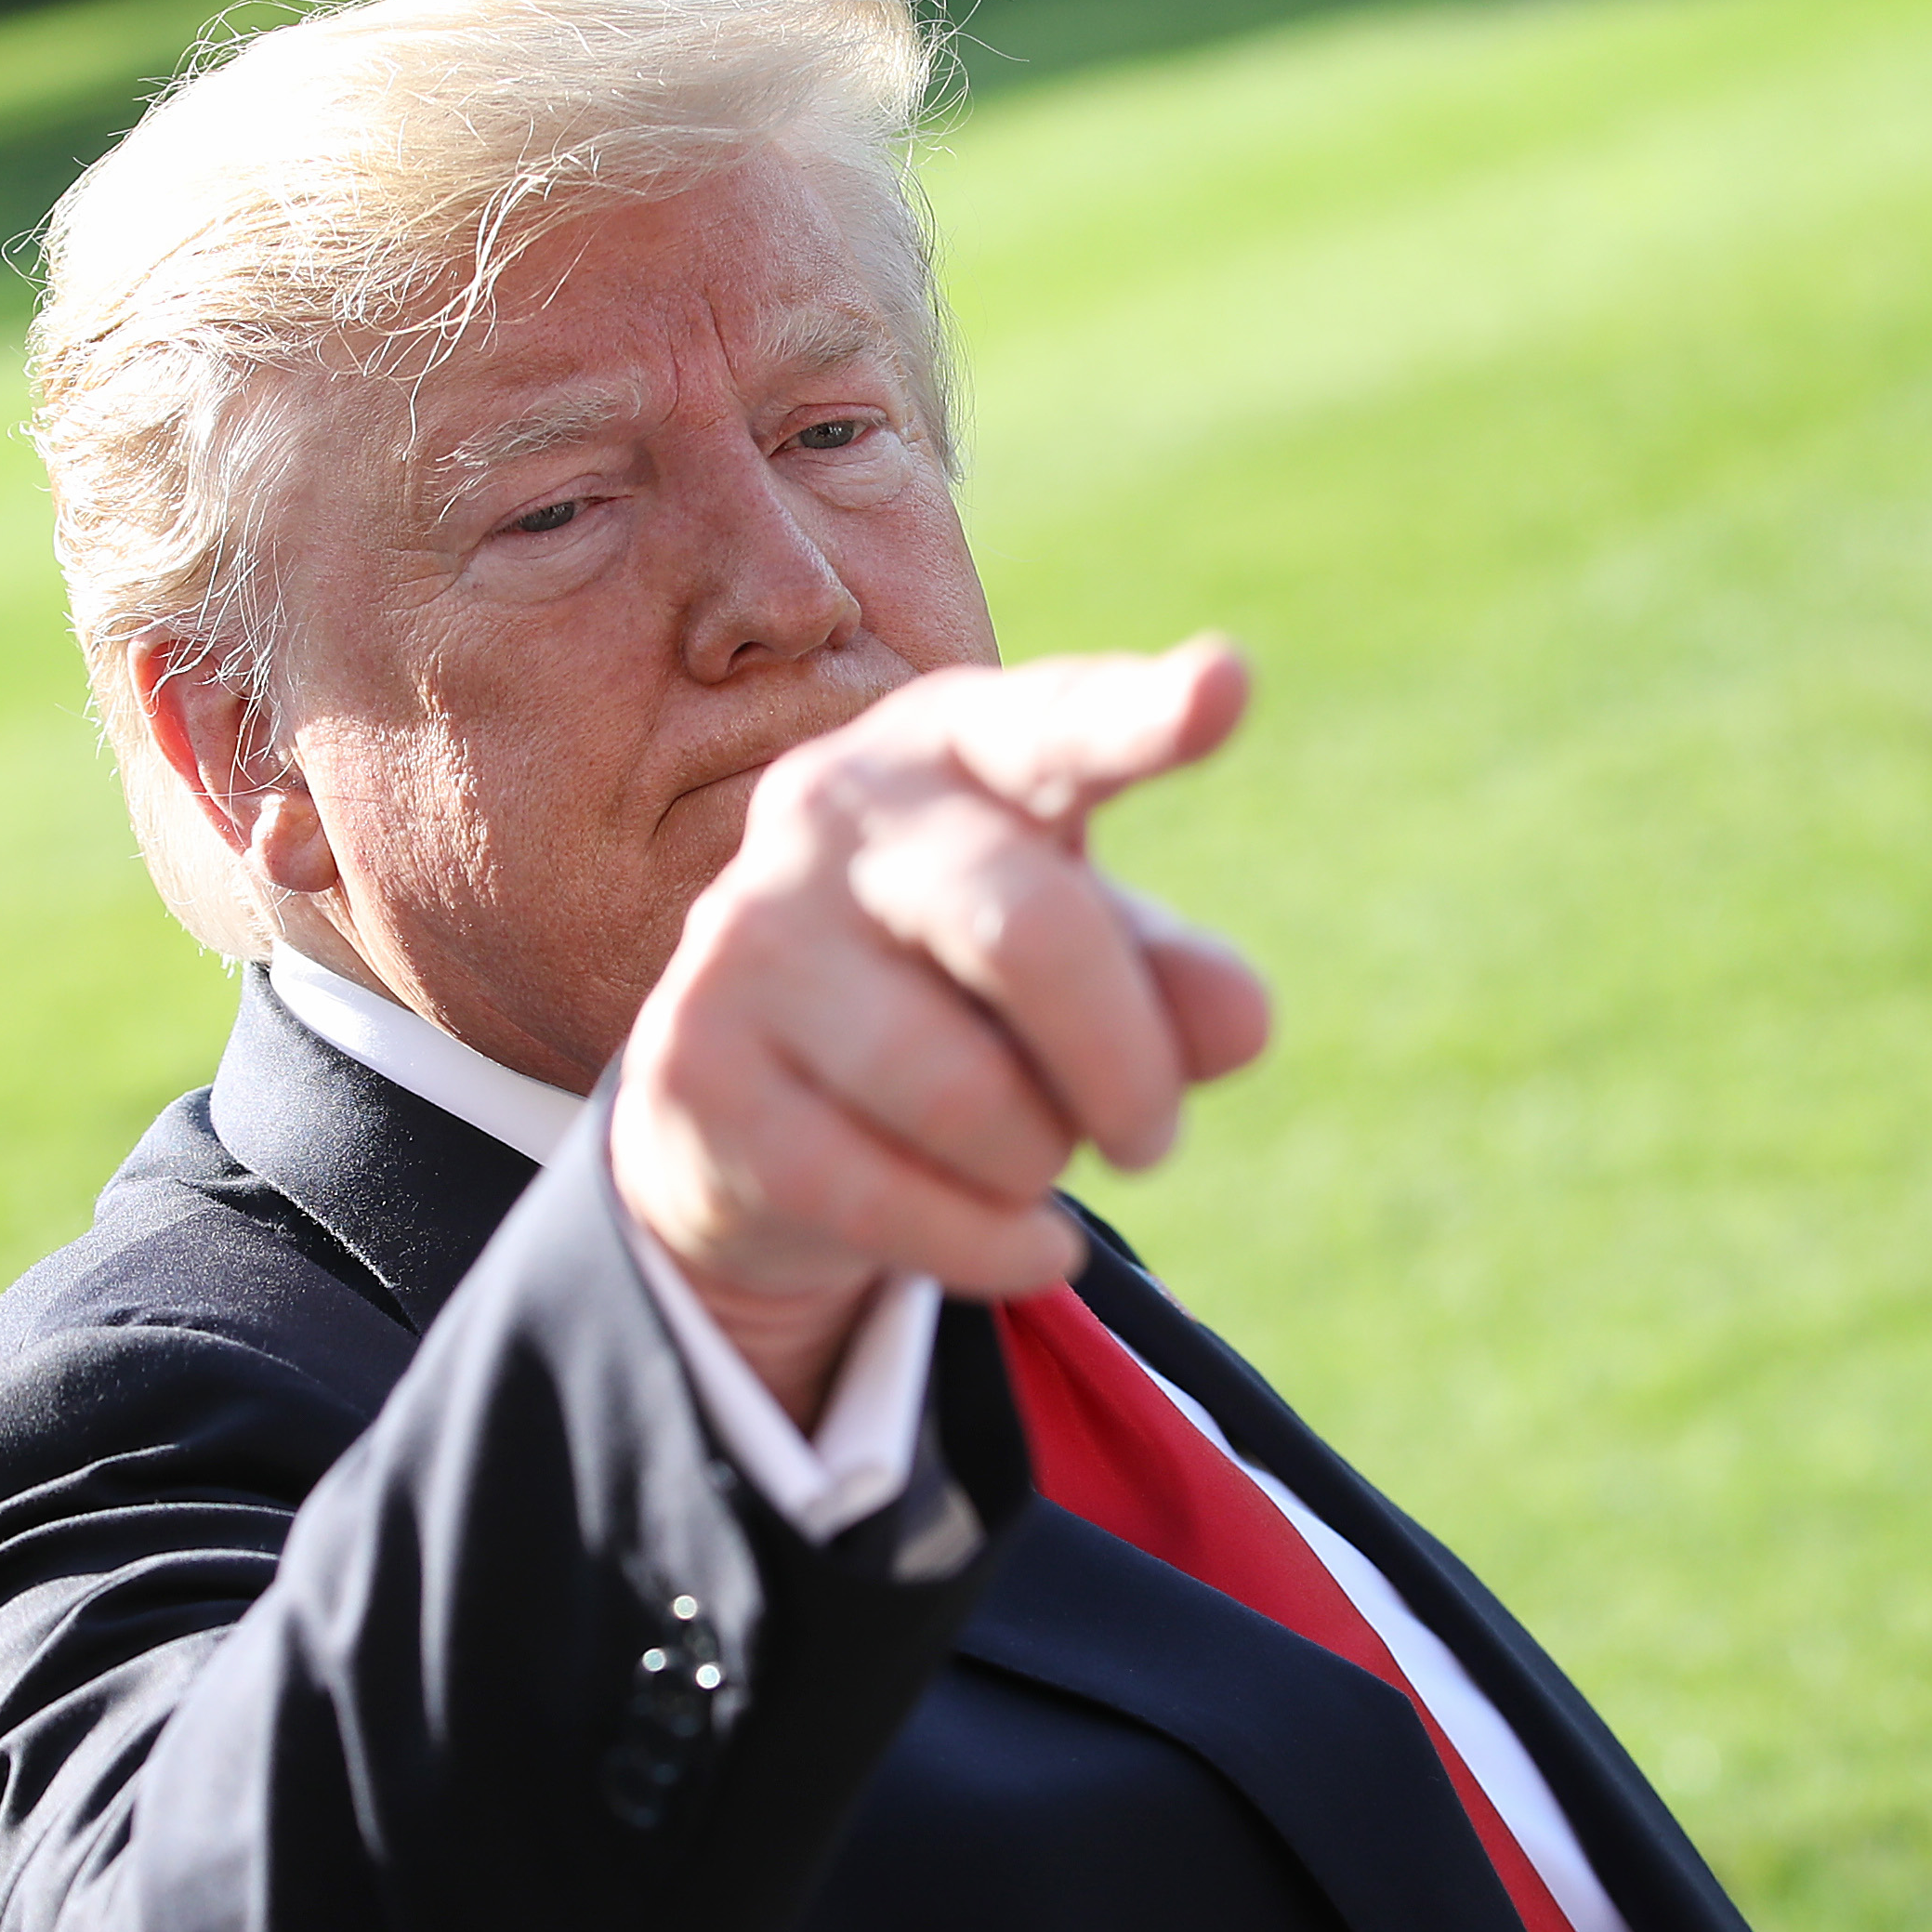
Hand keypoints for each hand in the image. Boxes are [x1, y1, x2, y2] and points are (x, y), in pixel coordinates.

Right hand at [608, 638, 1273, 1417]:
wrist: (742, 1108)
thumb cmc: (955, 997)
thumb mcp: (1084, 970)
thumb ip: (1168, 978)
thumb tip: (1240, 1019)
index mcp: (949, 746)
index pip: (1053, 727)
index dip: (1139, 717)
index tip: (1226, 685)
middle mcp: (830, 811)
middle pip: (1030, 936)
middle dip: (1126, 1069)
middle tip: (1152, 1139)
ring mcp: (744, 935)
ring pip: (966, 1095)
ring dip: (1038, 1163)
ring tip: (1024, 1159)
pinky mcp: (691, 1068)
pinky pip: (893, 1199)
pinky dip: (991, 1246)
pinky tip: (1019, 1241)